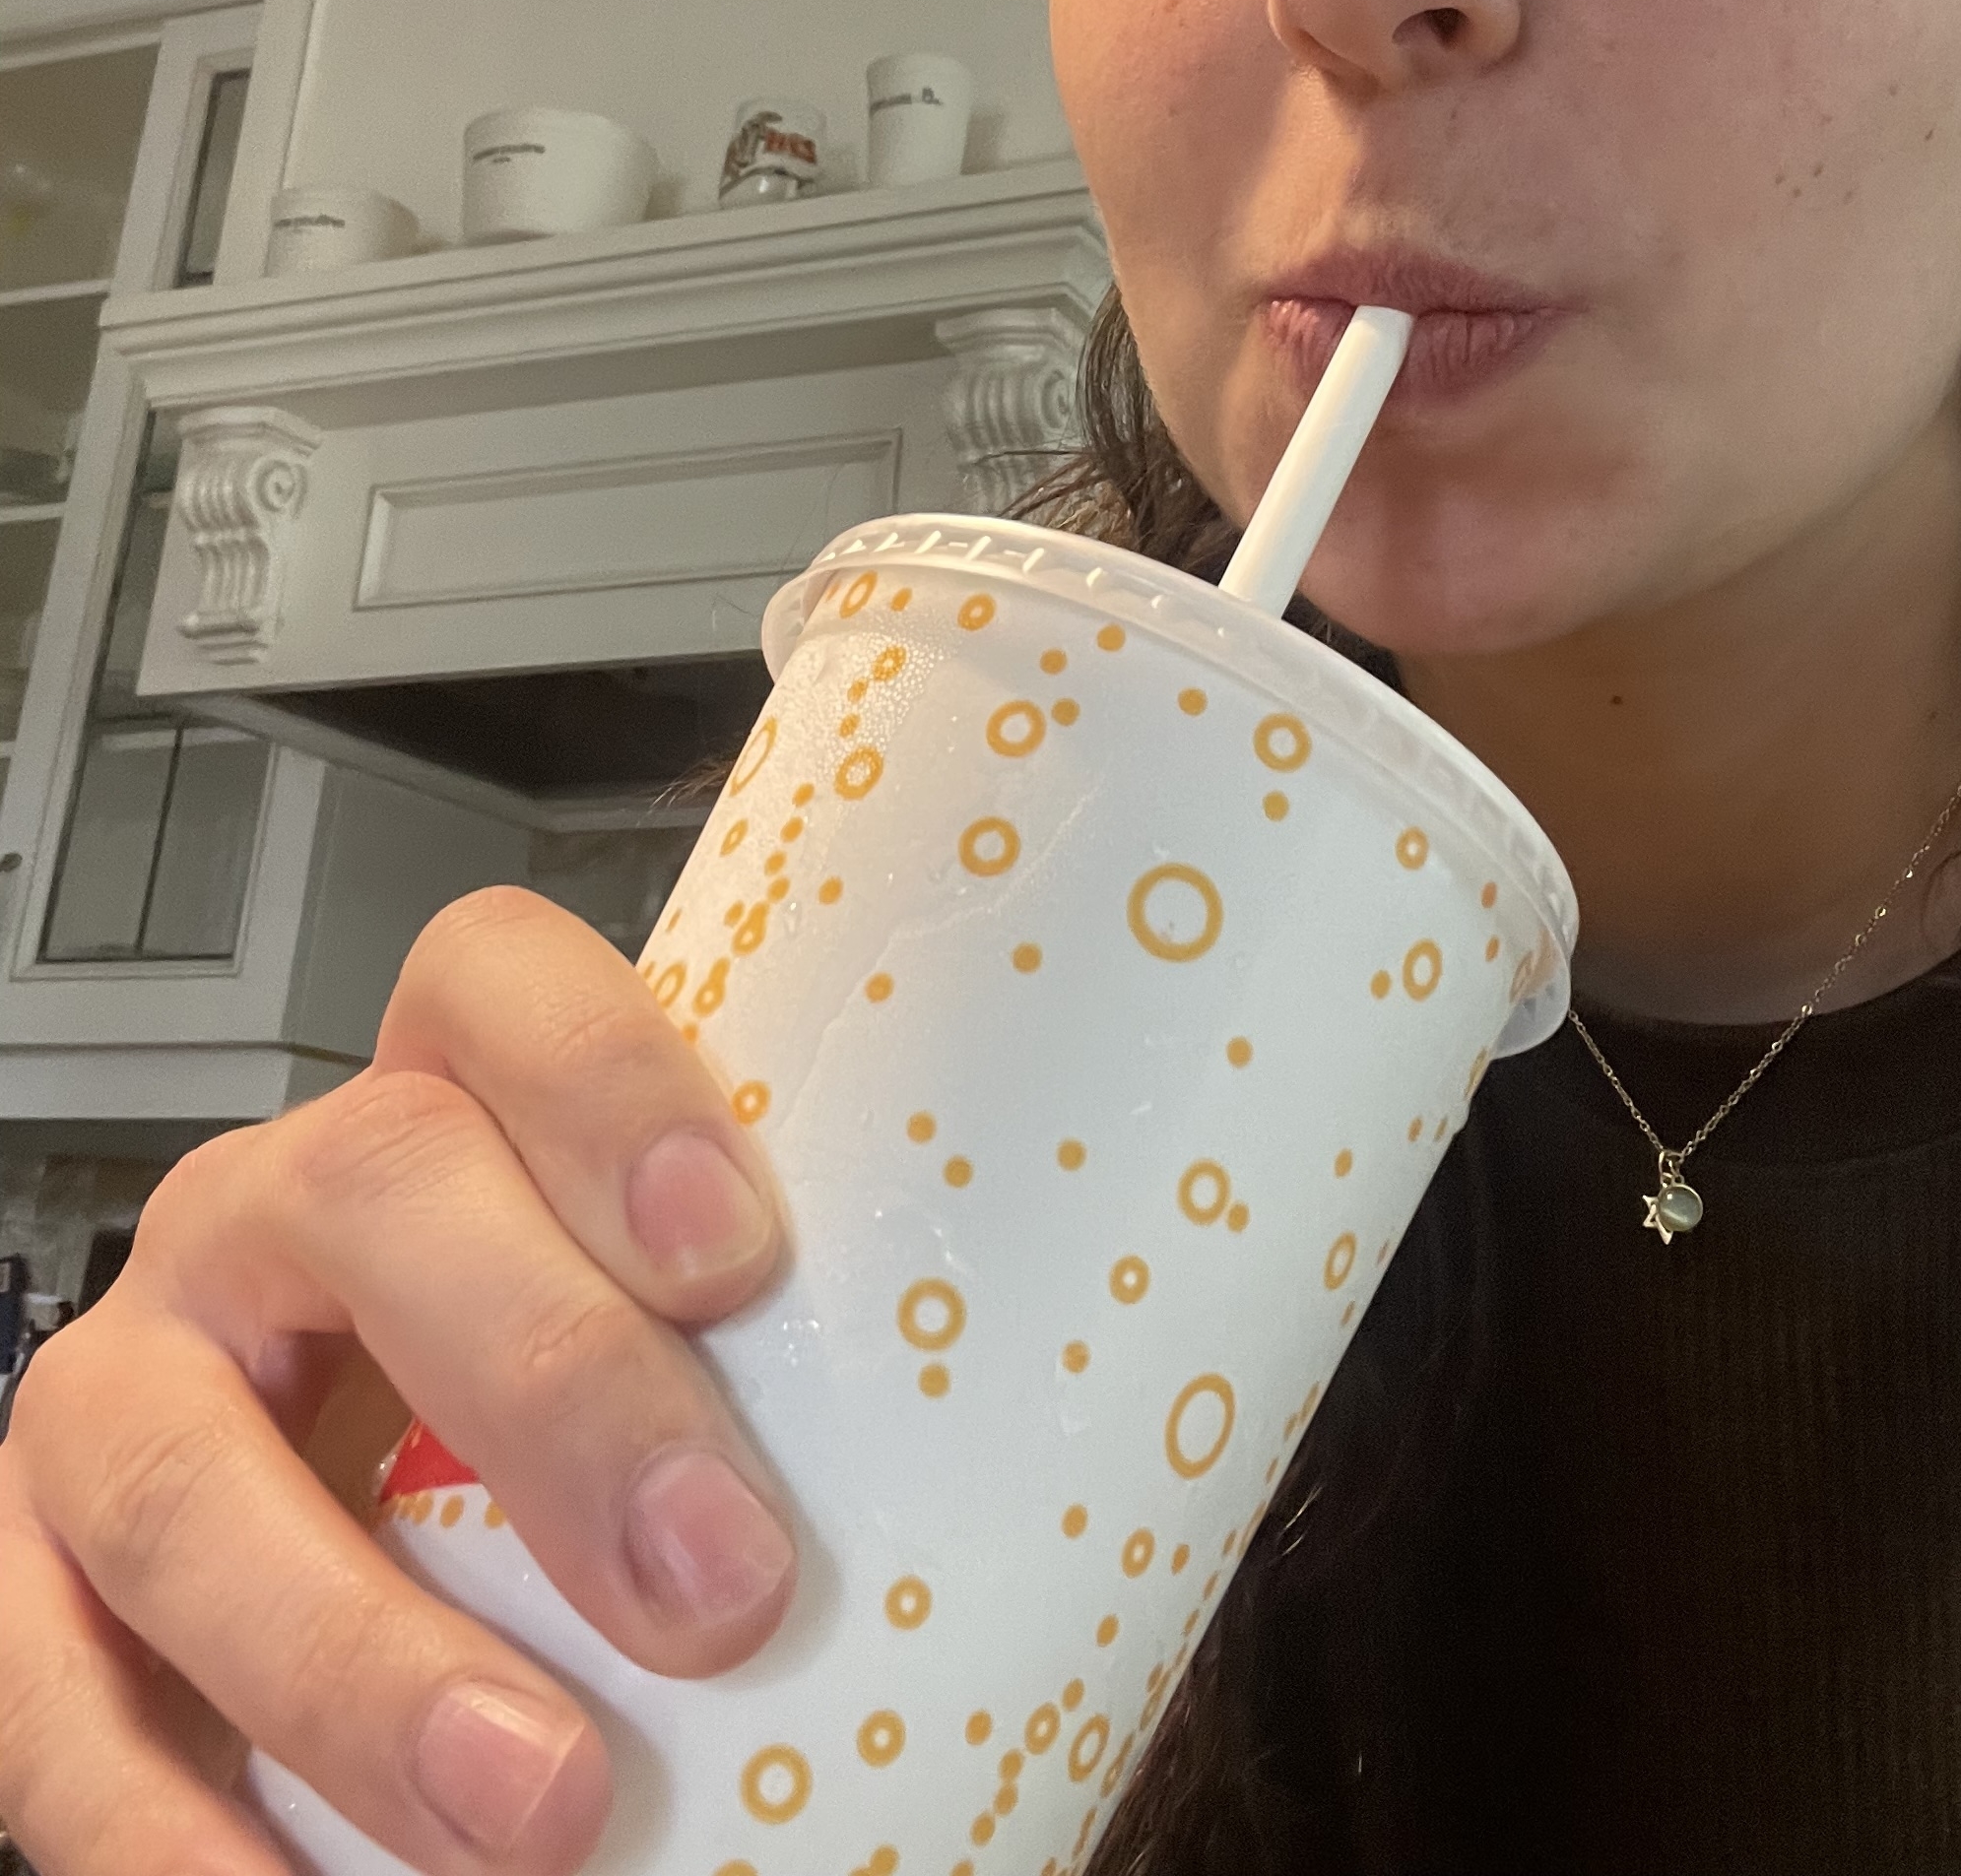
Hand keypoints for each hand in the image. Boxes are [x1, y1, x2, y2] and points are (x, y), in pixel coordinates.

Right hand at [0, 887, 793, 1874]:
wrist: (350, 1552)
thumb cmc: (561, 1451)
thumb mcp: (671, 1372)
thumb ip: (803, 1390)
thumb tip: (1040, 1512)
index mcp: (443, 1113)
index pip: (495, 988)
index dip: (608, 1078)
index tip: (737, 1252)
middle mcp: (269, 1212)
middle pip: (376, 1189)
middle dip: (553, 1384)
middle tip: (720, 1586)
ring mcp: (129, 1388)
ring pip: (184, 1467)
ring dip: (365, 1656)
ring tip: (549, 1807)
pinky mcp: (27, 1589)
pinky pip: (51, 1698)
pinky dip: (171, 1833)